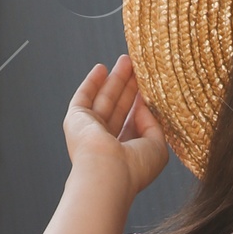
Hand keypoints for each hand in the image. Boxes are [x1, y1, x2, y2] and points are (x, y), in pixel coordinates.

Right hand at [64, 54, 168, 196]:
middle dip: (128, 87)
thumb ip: (153, 123)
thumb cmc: (135, 167)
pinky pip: (84, 97)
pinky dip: (91, 83)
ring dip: (114, 80)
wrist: (107, 173)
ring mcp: (89, 132)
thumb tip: (142, 104)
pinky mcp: (76, 121)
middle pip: (119, 108)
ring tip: (126, 60)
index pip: (132, 124)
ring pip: (104, 99)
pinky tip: (101, 68)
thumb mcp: (157, 145)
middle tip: (138, 67)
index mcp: (124, 153)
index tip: (150, 87)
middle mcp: (105, 143)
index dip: (140, 105)